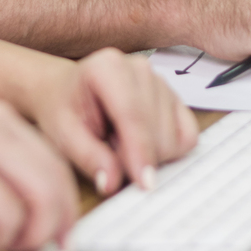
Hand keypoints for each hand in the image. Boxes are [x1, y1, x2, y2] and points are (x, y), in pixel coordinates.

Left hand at [24, 48, 198, 196]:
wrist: (67, 92)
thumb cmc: (64, 109)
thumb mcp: (63, 135)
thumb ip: (88, 157)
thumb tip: (112, 182)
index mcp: (108, 68)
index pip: (133, 114)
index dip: (140, 151)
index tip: (144, 182)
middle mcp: (140, 69)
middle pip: (157, 129)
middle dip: (138, 156)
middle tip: (108, 151)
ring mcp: (161, 81)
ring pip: (173, 137)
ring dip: (149, 153)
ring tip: (118, 141)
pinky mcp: (175, 98)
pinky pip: (187, 136)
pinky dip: (169, 150)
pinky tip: (141, 144)